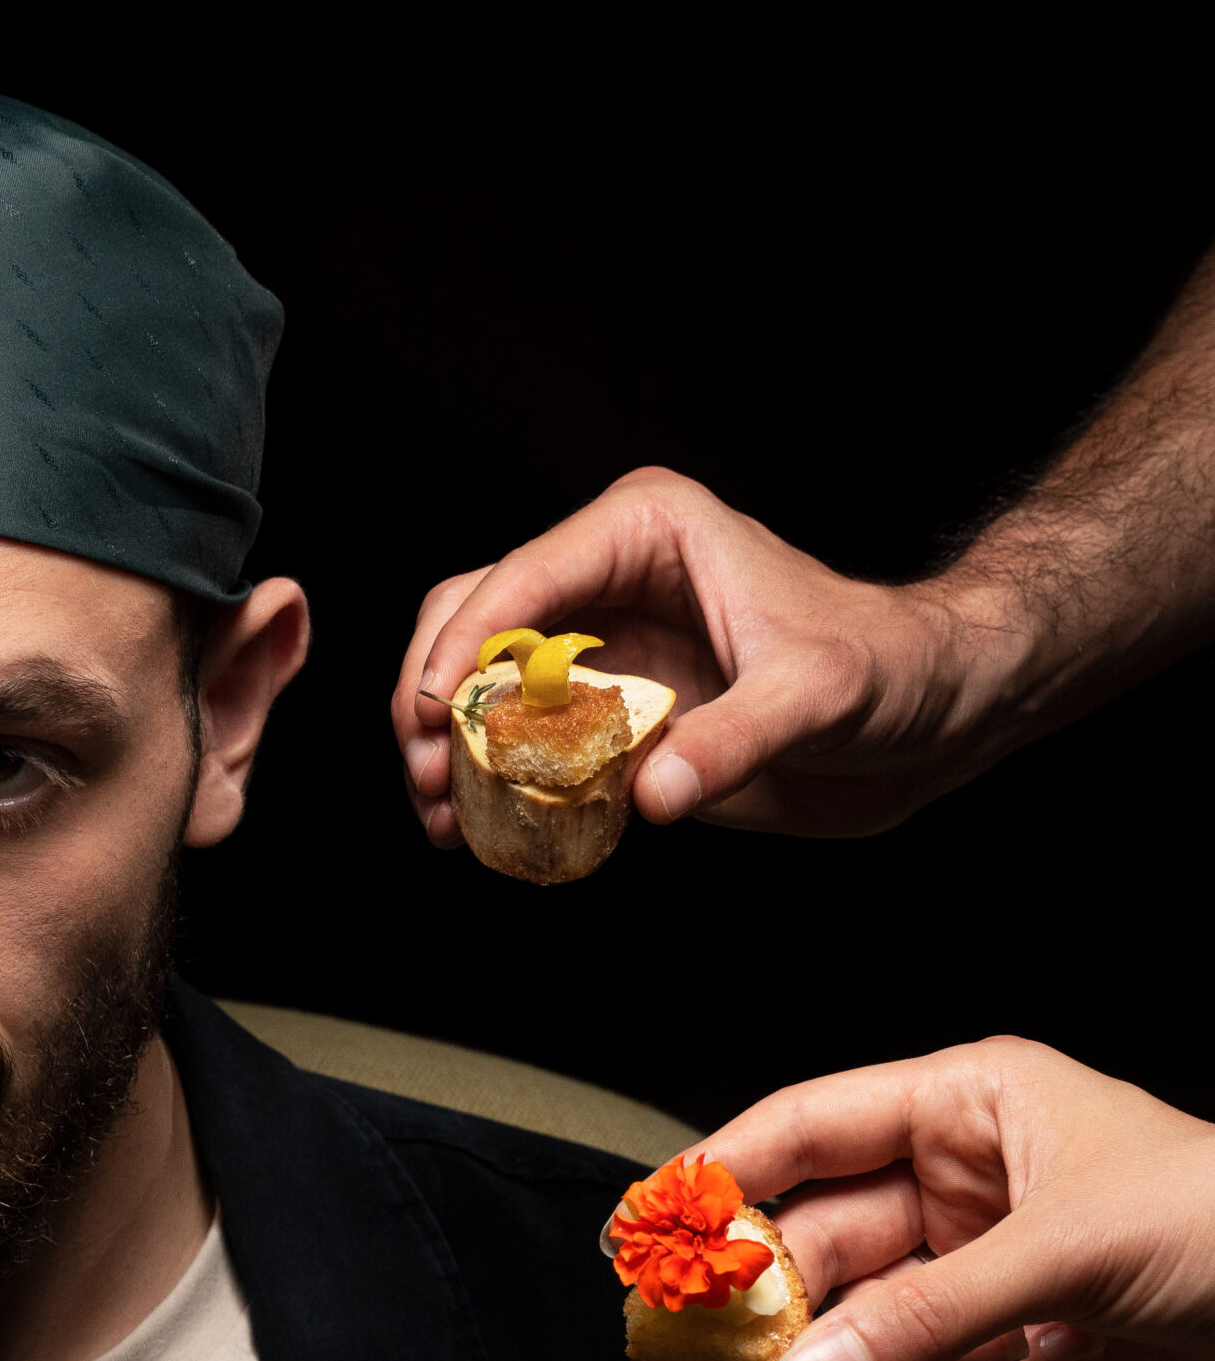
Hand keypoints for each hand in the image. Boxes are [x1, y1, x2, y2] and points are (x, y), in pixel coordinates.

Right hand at [388, 468, 1013, 846]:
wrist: (929, 714)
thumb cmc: (892, 672)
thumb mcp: (820, 697)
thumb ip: (734, 740)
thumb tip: (650, 795)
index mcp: (645, 531)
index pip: (522, 579)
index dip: (464, 647)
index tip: (433, 716)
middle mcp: (606, 577)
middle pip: (471, 619)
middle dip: (432, 697)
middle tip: (431, 772)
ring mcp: (598, 644)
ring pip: (475, 679)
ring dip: (443, 746)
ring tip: (441, 813)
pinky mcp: (602, 708)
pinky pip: (514, 738)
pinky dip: (483, 781)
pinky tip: (475, 829)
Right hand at [694, 1037, 1214, 1360]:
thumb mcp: (1065, 1257)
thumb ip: (920, 1317)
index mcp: (971, 1098)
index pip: (805, 1125)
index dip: (720, 1176)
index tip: (648, 1234)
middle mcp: (966, 1168)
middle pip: (821, 1229)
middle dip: (774, 1293)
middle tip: (701, 1356)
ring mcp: (989, 1250)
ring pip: (867, 1304)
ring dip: (863, 1353)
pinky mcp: (1020, 1327)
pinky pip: (928, 1359)